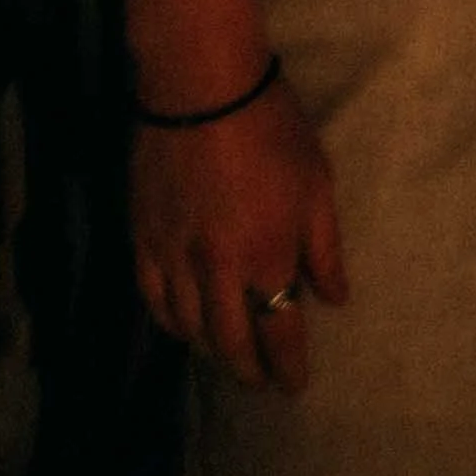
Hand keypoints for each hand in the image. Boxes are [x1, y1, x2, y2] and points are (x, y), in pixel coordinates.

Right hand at [130, 74, 346, 395]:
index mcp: (267, 258)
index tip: (294, 386)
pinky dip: (170, 322)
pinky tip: (182, 326)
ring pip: (188, 328)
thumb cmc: (272, 130)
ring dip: (211, 349)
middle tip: (260, 382)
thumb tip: (334, 300)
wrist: (200, 89)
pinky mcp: (142, 240)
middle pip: (230, 341)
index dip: (287, 366)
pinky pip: (153, 299)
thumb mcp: (316, 185)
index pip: (279, 333)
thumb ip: (325, 249)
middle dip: (249, 370)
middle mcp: (218, 271)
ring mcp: (174, 258)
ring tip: (226, 355)